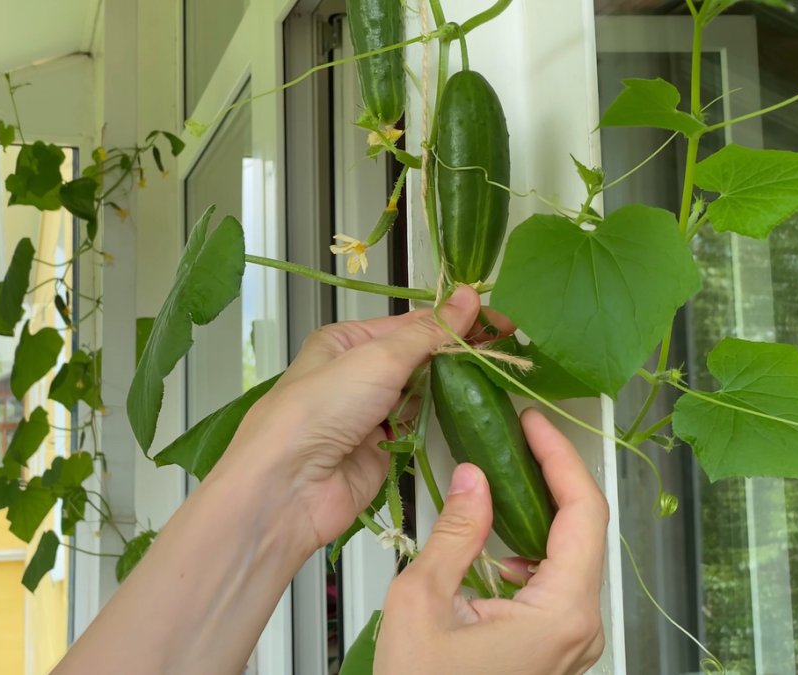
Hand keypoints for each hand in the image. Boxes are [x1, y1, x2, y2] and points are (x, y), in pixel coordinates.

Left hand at [209, 285, 495, 552]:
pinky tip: (472, 411)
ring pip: (421, 394)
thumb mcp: (377, 358)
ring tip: (499, 375)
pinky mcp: (381, 452)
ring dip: (454, 387)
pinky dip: (442, 421)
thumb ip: (429, 333)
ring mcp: (369, 415)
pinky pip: (418, 429)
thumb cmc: (319, 411)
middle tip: (509, 349)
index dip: (456, 320)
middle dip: (458, 352)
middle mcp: (356, 375)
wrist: (288, 487)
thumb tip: (467, 296)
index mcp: (345, 342)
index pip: (411, 324)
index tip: (500, 321)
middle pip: (418, 358)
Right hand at [374, 410, 608, 674]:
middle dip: (549, 477)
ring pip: (568, 557)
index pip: (583, 513)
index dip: (560, 457)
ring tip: (500, 478)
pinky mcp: (553, 648)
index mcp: (561, 613)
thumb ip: (455, 532)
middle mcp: (580, 627)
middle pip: (582, 530)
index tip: (533, 424)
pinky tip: (492, 542)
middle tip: (517, 437)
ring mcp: (570, 641)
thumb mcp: (424, 601)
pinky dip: (527, 551)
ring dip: (536, 513)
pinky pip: (553, 585)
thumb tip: (472, 479)